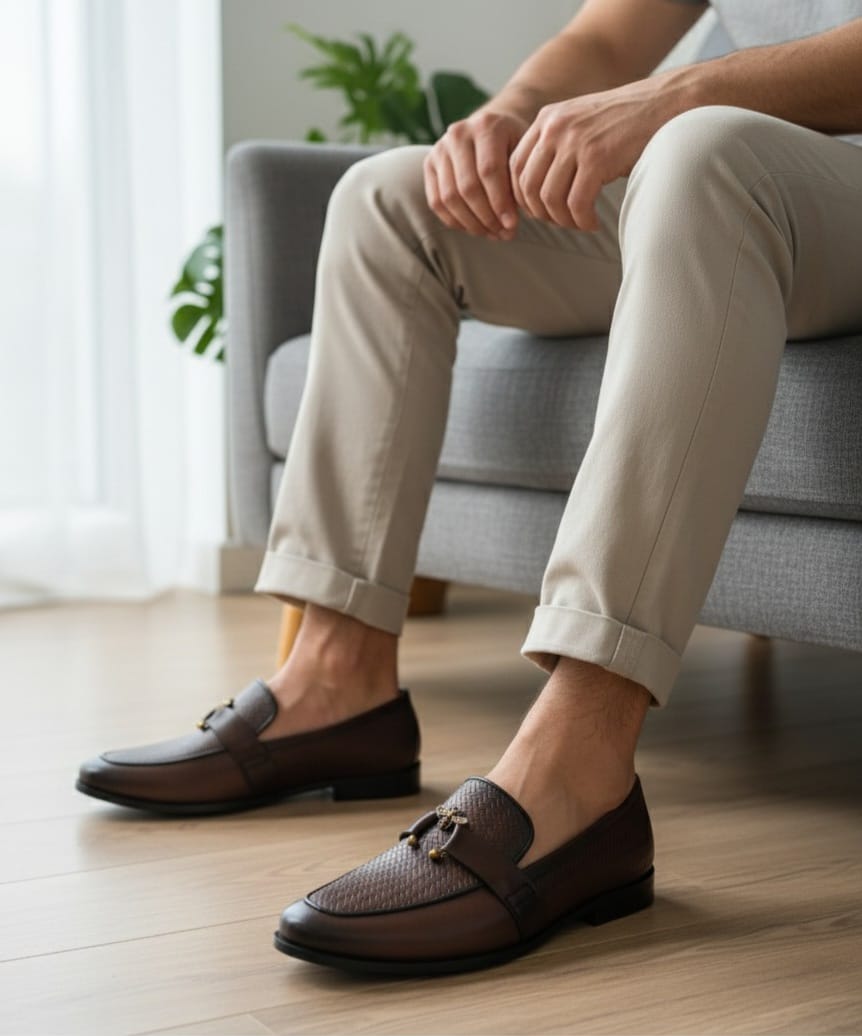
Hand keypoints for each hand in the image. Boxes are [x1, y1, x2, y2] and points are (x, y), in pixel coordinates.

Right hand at [424, 108, 529, 239]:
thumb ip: (517, 184)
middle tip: (503, 234)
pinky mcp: (429, 164)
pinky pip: (436, 202)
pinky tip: (473, 229)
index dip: (500, 203)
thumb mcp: (522, 157)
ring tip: (490, 234)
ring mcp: (440, 148)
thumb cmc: (513, 148)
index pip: (489, 171)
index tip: (512, 226)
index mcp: (486, 125)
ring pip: (450, 197)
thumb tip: (508, 224)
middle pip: (468, 186)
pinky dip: (454, 221)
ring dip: (471, 223)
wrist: (491, 131)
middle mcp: (459, 133)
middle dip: (486, 217)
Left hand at [509, 78, 680, 230]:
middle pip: (528, 187)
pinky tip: (594, 222)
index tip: (541, 210)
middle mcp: (555, 128)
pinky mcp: (596, 158)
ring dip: (564, 220)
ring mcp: (575, 142)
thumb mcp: (580, 124)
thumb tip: (536, 192)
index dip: (523, 197)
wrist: (665, 103)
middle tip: (563, 221)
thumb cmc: (626, 121)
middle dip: (542, 214)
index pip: (515, 167)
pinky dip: (583, 221)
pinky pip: (576, 204)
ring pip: (550, 199)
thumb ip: (556, 147)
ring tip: (581, 222)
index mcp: (547, 119)